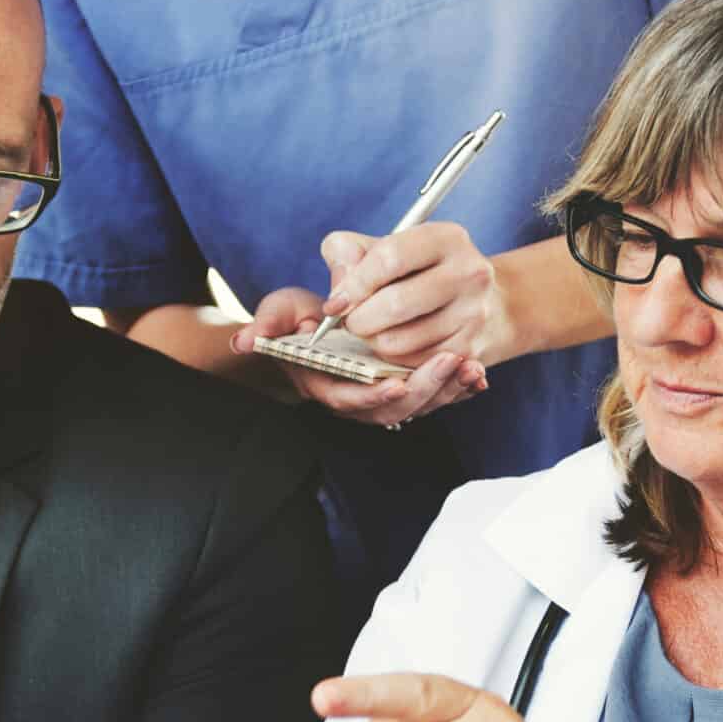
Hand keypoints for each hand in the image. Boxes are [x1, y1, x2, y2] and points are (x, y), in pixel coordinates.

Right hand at [232, 283, 484, 426]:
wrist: (315, 328)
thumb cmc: (296, 321)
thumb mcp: (280, 313)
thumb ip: (267, 324)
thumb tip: (245, 339)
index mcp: (324, 384)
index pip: (349, 399)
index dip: (373, 395)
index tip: (395, 382)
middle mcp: (355, 399)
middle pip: (393, 409)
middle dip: (423, 389)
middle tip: (450, 362)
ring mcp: (381, 398)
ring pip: (418, 406)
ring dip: (446, 391)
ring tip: (471, 369)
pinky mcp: (404, 389)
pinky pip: (433, 396)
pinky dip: (456, 389)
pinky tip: (477, 374)